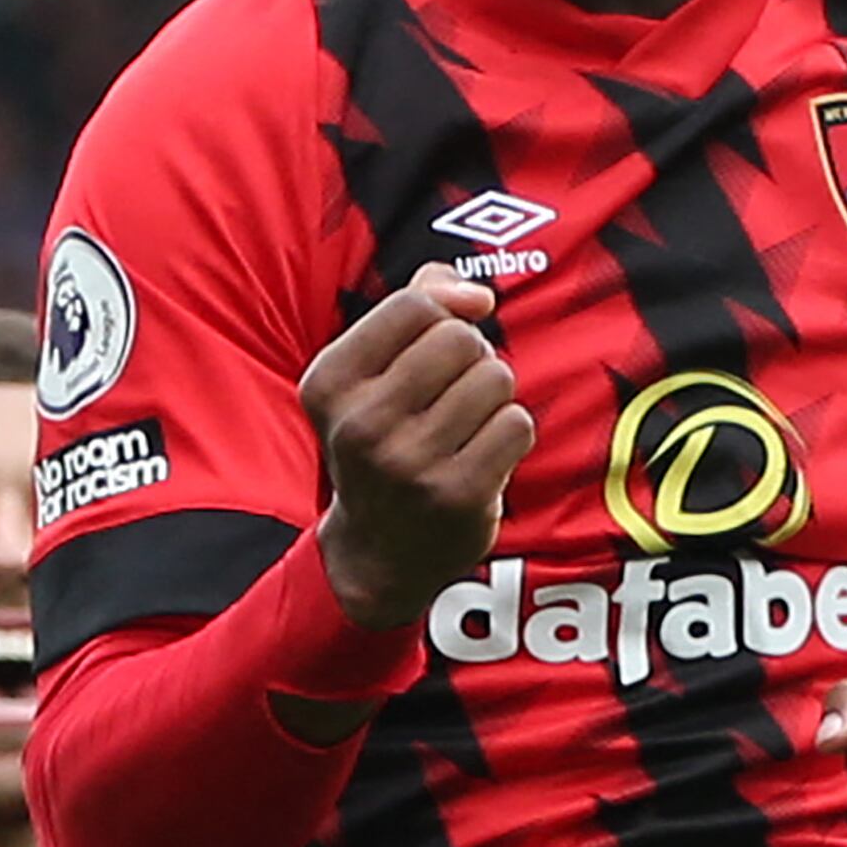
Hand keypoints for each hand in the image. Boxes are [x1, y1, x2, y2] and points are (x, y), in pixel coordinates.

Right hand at [301, 263, 534, 629]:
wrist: (377, 550)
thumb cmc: (383, 436)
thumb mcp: (370, 370)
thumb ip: (416, 304)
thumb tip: (476, 296)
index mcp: (330, 383)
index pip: (413, 306)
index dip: (443, 313)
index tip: (440, 339)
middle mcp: (361, 424)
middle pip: (460, 339)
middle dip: (471, 355)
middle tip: (453, 390)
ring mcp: (409, 465)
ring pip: (495, 378)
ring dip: (493, 394)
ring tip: (467, 422)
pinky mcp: (457, 497)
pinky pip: (517, 424)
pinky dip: (509, 431)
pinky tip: (483, 453)